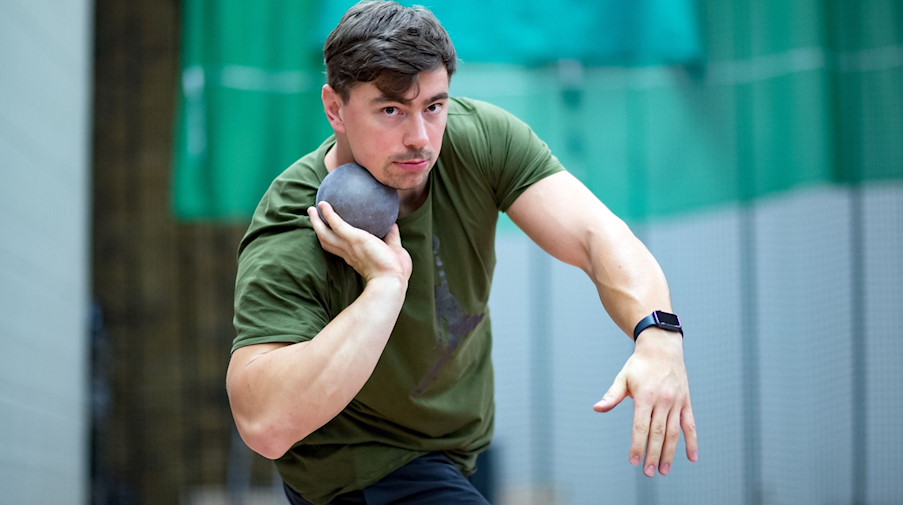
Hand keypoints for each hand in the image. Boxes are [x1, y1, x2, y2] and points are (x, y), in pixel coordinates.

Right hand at [307, 202, 411, 284]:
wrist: (392, 280)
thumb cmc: (395, 270)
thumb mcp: (394, 250)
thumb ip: (392, 237)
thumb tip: (393, 224)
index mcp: (356, 258)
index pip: (340, 248)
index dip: (334, 239)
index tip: (331, 231)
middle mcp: (348, 253)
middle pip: (327, 241)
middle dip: (319, 230)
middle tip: (313, 217)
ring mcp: (349, 246)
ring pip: (326, 234)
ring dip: (317, 222)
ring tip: (311, 209)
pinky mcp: (353, 239)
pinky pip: (337, 225)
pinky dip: (329, 215)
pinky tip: (324, 205)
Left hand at [593, 329, 697, 475]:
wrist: (662, 348)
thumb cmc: (639, 365)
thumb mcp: (623, 378)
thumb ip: (612, 396)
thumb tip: (597, 408)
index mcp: (646, 395)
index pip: (641, 426)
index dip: (638, 444)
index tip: (634, 460)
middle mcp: (663, 400)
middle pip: (658, 432)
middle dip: (653, 454)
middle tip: (648, 472)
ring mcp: (676, 402)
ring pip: (674, 432)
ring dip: (670, 453)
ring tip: (663, 470)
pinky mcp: (686, 402)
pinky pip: (691, 425)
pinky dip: (692, 442)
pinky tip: (691, 457)